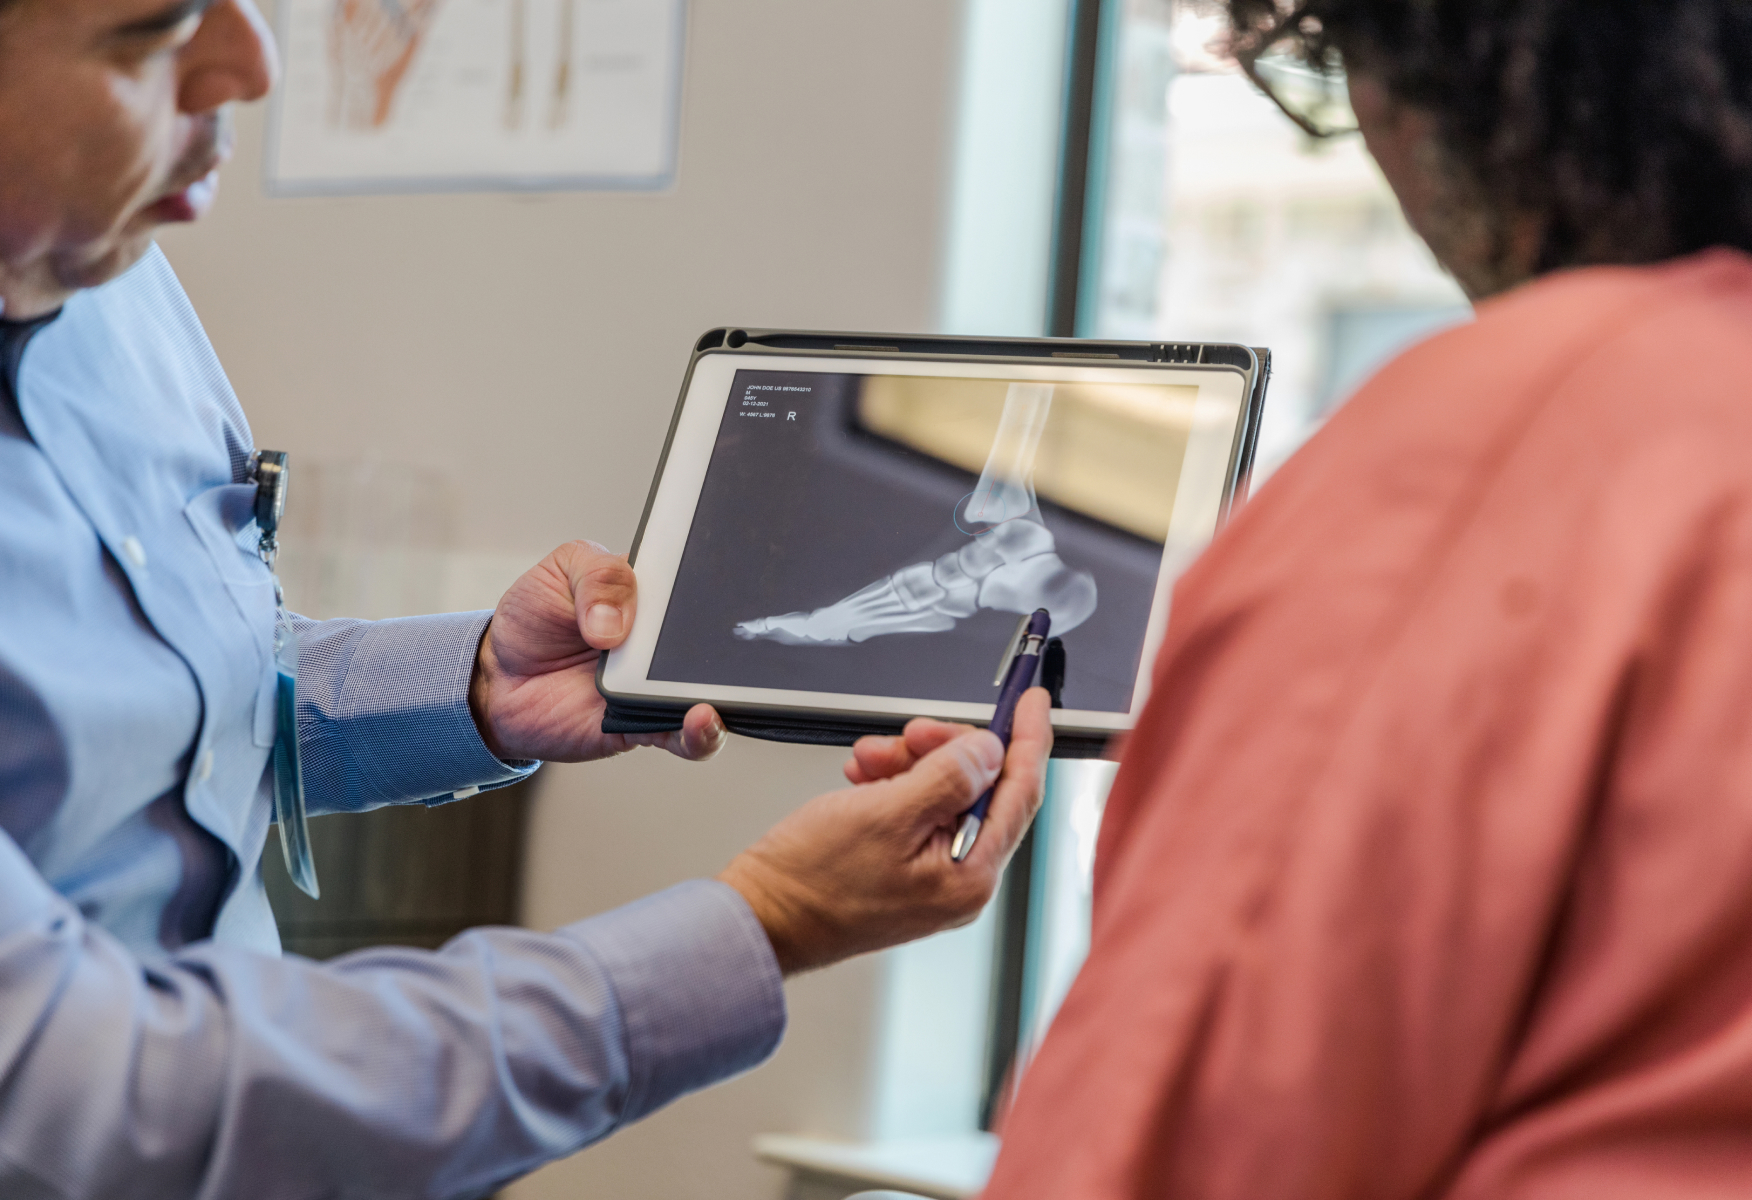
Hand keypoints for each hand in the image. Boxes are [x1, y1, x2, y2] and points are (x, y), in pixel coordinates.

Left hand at [468, 540, 725, 762]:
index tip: (721, 589)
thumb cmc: (534, 620)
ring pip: (711, 691)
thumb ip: (599, 578)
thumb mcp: (560, 573)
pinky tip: (702, 721)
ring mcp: (658, 685)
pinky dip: (703, 734)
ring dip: (722, 692)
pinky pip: (686, 737)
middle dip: (724, 643)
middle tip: (704, 644)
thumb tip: (618, 624)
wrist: (497, 681)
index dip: (717, 586)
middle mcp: (664, 642)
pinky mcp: (646, 725)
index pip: (701, 586)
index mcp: (654, 594)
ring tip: (710, 691)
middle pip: (713, 641)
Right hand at [719, 689, 1052, 974]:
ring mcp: (932, 876)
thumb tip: (990, 750)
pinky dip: (893, 783)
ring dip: (910, 763)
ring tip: (869, 760)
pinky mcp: (904, 868)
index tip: (1032, 701)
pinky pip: (915, 809)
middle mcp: (960, 880)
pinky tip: (865, 778)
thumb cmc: (811, 882)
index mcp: (970, 875)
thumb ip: (948, 777)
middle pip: (980, 789)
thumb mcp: (886, 813)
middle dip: (945, 749)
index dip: (1027, 739)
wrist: (760, 918)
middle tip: (910, 733)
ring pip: (944, 792)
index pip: (1020, 793)